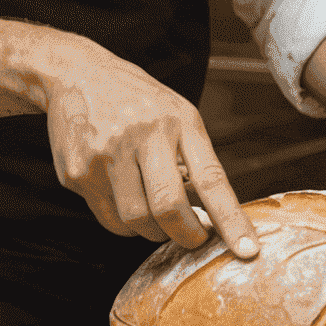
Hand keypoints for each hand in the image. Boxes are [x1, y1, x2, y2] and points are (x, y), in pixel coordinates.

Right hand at [44, 42, 257, 259]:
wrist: (79, 74)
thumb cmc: (138, 102)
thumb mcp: (178, 115)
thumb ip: (195, 159)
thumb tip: (211, 216)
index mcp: (178, 121)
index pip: (210, 179)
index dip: (230, 219)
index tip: (247, 251)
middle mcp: (142, 135)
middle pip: (167, 208)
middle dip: (185, 235)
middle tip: (192, 239)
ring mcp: (105, 154)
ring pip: (135, 221)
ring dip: (151, 230)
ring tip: (152, 211)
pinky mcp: (77, 171)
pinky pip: (107, 218)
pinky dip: (123, 220)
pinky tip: (122, 194)